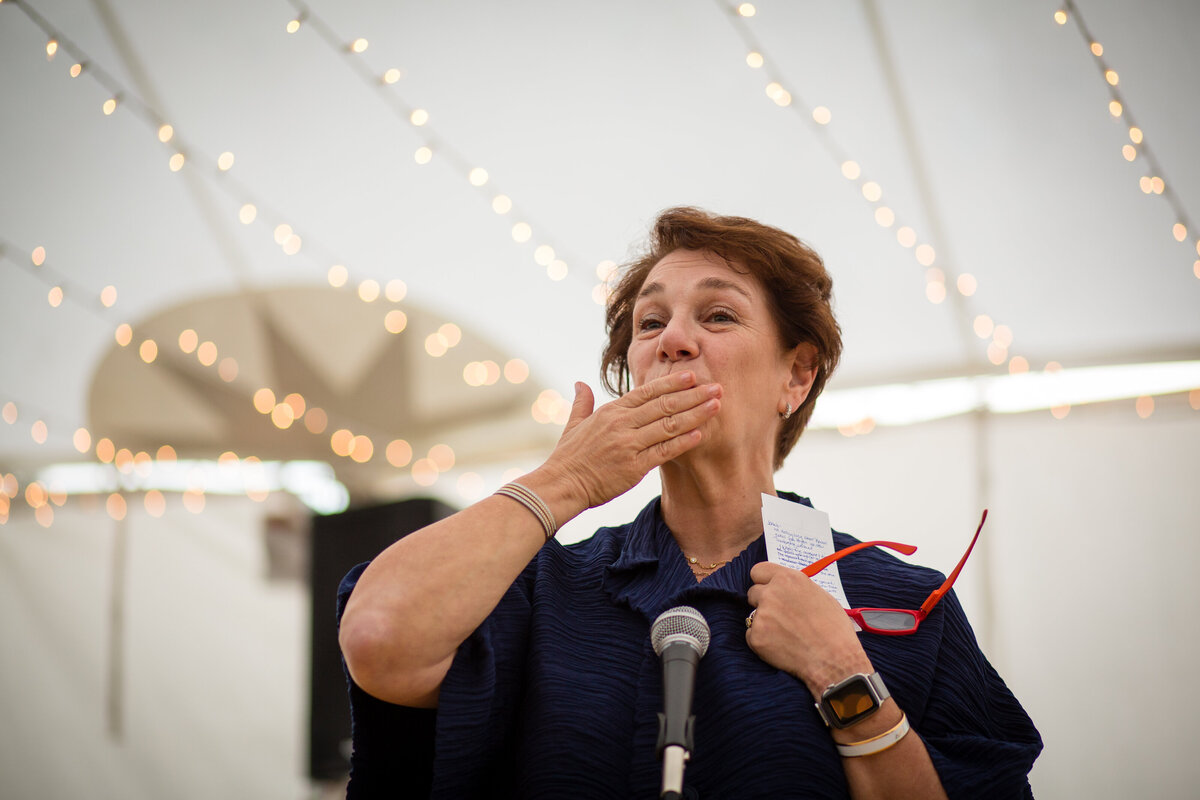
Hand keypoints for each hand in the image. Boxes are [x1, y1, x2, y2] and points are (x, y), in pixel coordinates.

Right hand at [541, 372, 721, 510]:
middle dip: (693, 395)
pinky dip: (683, 442)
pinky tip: (700, 434)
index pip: (647, 392)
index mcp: (611, 411)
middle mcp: (622, 424)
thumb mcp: (573, 424)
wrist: (561, 485)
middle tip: (716, 387)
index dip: (672, 383)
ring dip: (695, 414)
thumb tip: (579, 383)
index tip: (693, 376)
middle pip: (664, 404)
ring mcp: (628, 444)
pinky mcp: (634, 467)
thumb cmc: (568, 457)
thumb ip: (581, 402)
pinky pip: (664, 451)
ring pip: (668, 425)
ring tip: (716, 406)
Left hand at [746, 562, 873, 698]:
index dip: (762, 581)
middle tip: (780, 617)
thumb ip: (797, 588)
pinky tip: (782, 648)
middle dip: (763, 603)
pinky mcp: (756, 637)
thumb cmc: (834, 629)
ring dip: (764, 623)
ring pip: (753, 615)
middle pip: (753, 593)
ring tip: (786, 635)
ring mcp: (761, 615)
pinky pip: (752, 636)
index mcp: (788, 579)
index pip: (758, 571)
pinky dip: (763, 642)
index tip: (767, 589)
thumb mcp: (820, 596)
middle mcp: (771, 593)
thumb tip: (786, 589)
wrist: (833, 660)